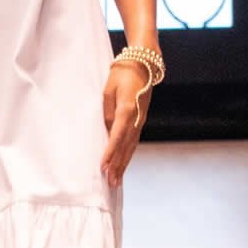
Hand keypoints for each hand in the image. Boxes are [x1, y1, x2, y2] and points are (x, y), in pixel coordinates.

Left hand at [100, 62, 151, 186]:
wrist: (144, 64)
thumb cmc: (123, 74)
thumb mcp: (108, 90)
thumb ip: (107, 112)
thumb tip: (107, 132)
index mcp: (127, 110)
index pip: (116, 136)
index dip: (110, 153)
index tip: (103, 167)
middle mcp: (137, 119)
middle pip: (125, 147)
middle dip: (117, 166)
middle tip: (110, 183)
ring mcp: (141, 121)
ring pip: (131, 147)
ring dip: (123, 164)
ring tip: (116, 181)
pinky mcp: (141, 121)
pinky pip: (133, 142)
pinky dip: (127, 155)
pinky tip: (123, 165)